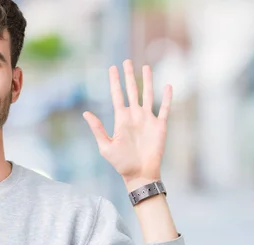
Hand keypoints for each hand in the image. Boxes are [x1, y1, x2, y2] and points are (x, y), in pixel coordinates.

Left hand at [83, 60, 171, 185]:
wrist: (140, 174)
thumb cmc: (121, 163)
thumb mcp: (105, 146)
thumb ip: (97, 129)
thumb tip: (86, 113)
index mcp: (121, 119)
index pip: (117, 95)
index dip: (114, 82)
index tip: (112, 68)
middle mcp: (134, 116)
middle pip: (132, 91)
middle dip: (129, 76)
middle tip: (126, 61)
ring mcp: (147, 119)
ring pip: (148, 95)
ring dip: (147, 81)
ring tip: (146, 67)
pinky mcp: (160, 126)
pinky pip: (164, 108)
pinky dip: (167, 97)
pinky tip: (168, 86)